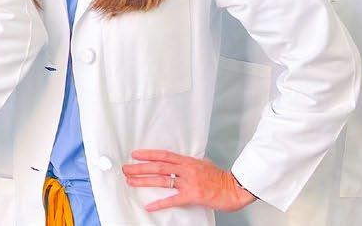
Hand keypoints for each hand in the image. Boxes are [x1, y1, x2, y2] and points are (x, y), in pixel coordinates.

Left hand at [123, 149, 255, 211]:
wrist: (235, 188)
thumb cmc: (220, 178)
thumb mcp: (204, 164)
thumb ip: (189, 163)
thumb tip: (178, 162)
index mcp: (188, 161)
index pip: (164, 155)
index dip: (148, 154)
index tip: (135, 154)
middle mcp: (187, 170)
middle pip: (158, 167)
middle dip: (140, 167)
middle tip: (126, 169)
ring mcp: (189, 183)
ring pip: (162, 180)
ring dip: (144, 181)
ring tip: (131, 181)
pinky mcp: (193, 196)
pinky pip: (173, 200)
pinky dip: (160, 203)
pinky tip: (150, 206)